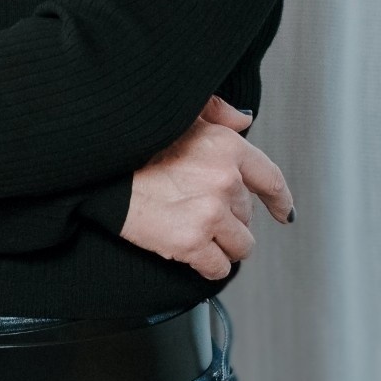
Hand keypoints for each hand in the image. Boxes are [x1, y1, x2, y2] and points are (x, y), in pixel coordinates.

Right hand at [120, 94, 293, 280]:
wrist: (98, 167)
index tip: (282, 211)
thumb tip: (242, 120)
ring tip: (195, 228)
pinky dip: (208, 265)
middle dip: (229, 215)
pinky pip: (218, 267)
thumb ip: (217, 113)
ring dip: (223, 243)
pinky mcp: (191, 242)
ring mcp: (209, 213)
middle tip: (196, 206)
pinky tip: (190, 251)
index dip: (279, 199)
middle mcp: (224, 180)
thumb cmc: (135, 139)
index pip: (269, 179)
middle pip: (247, 214)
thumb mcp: (181, 113)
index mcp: (226, 146)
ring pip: (241, 245)